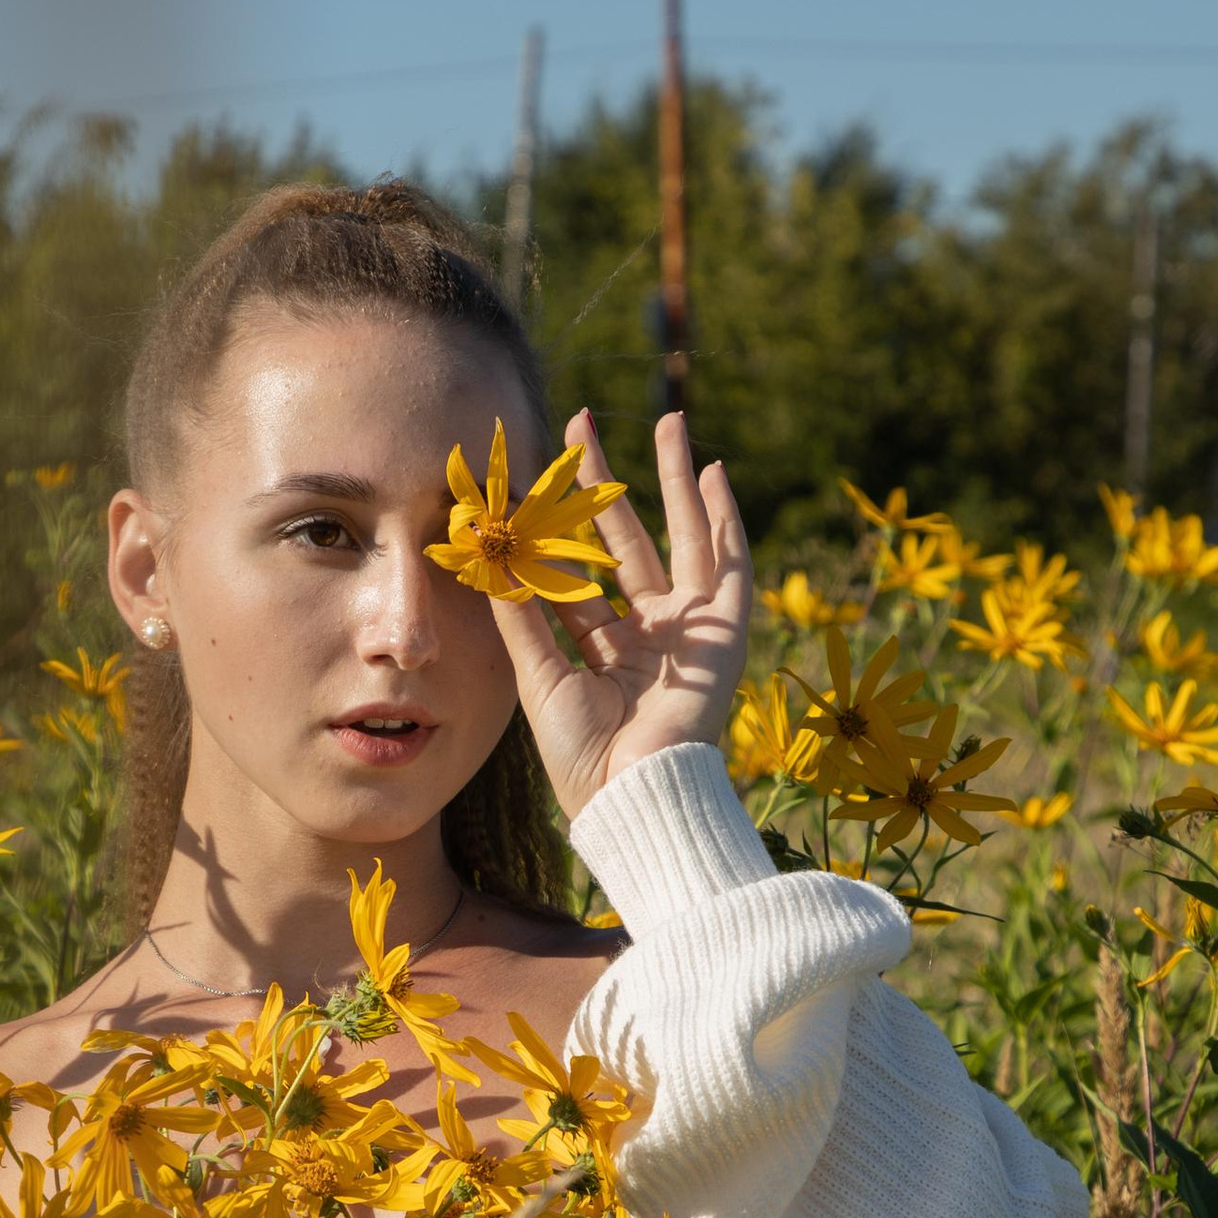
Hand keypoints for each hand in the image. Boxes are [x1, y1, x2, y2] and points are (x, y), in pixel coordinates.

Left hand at [489, 407, 752, 822]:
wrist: (635, 795)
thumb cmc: (583, 755)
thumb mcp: (541, 676)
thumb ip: (520, 617)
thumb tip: (487, 558)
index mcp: (606, 650)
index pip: (577, 573)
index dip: (552, 528)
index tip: (528, 478)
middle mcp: (650, 634)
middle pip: (626, 540)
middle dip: (607, 484)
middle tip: (582, 426)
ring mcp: (689, 631)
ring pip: (684, 537)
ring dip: (675, 480)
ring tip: (669, 422)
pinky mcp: (723, 633)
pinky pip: (731, 565)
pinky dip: (727, 519)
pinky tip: (715, 473)